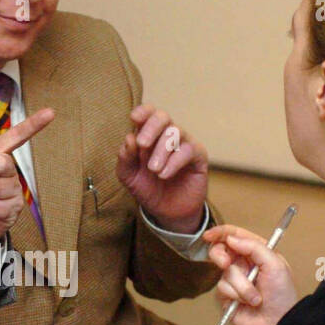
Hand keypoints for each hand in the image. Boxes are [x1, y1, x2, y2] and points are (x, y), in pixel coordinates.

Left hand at [117, 104, 208, 233]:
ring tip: (153, 170)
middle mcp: (166, 136)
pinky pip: (188, 150)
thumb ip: (125, 158)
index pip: (148, 113)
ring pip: (175, 132)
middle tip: (142, 144)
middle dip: (151, 127)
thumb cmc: (147, 189)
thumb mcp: (129, 176)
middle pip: (162, 117)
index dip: (143, 111)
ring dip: (161, 150)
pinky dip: (174, 162)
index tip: (134, 118)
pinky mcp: (198, 156)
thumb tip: (129, 138)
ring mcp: (183, 144)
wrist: (166, 212)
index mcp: (148, 135)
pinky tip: (163, 175)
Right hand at [205, 223, 298, 324]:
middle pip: (220, 250)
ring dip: (241, 285)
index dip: (221, 233)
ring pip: (224, 273)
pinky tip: (247, 303)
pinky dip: (237, 295)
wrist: (278, 323)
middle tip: (226, 263)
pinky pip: (223, 288)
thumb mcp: (275, 264)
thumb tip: (231, 238)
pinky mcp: (226, 296)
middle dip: (220, 256)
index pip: (235, 236)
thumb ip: (253, 247)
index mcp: (257, 253)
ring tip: (255, 297)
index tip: (209, 235)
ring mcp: (234, 280)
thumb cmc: (282, 295)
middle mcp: (244, 264)